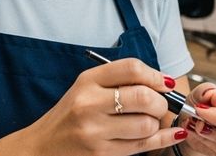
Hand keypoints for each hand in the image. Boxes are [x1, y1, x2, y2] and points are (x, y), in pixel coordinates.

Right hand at [19, 58, 188, 155]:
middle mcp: (90, 103)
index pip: (131, 68)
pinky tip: (174, 134)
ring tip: (151, 122)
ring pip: (146, 124)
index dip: (155, 75)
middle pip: (143, 96)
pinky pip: (143, 145)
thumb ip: (119, 81)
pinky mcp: (101, 153)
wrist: (42, 147)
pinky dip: (163, 139)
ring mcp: (95, 130)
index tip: (165, 83)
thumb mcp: (87, 88)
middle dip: (161, 102)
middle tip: (161, 106)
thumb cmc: (70, 115)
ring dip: (157, 124)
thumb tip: (163, 85)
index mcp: (88, 81)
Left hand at [179, 82, 215, 155]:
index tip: (213, 98)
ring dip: (213, 133)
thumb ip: (206, 91)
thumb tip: (210, 95)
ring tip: (197, 123)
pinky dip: (207, 143)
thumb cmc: (204, 106)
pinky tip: (196, 133)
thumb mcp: (201, 93)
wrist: (196, 125)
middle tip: (201, 113)